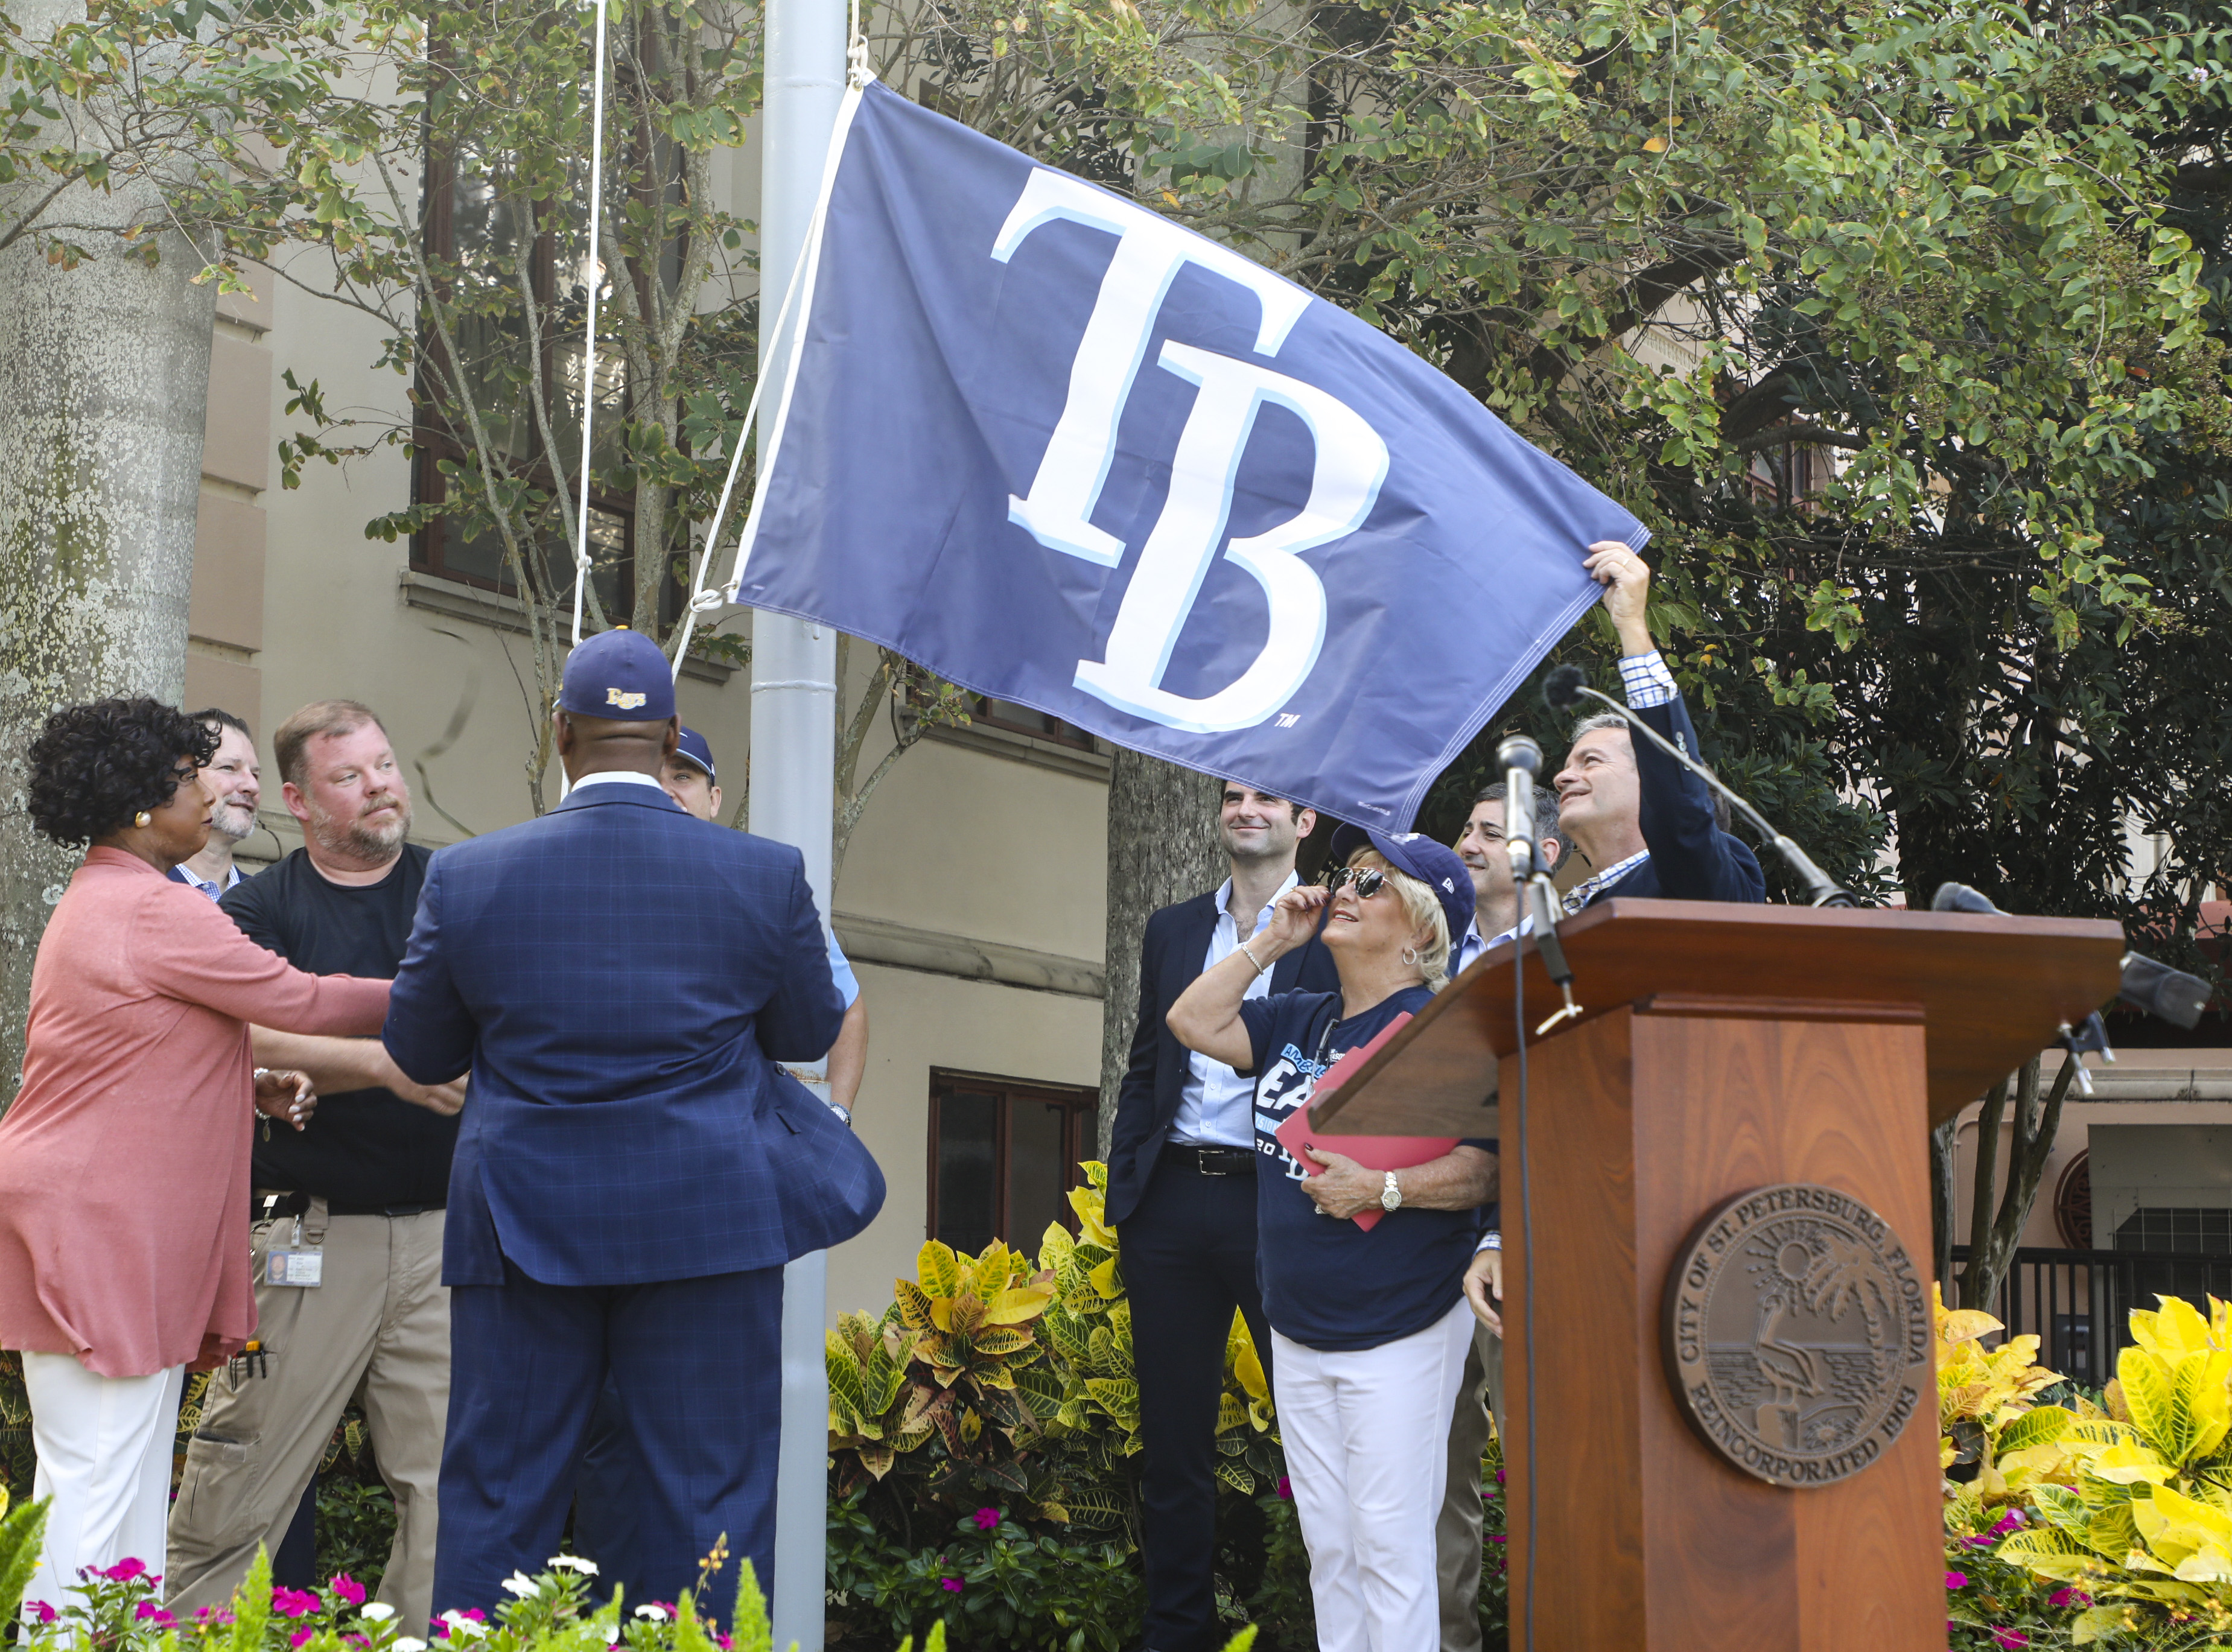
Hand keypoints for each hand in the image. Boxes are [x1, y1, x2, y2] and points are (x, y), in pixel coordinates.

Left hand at [253, 1068, 315, 1131]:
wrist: (258, 1093)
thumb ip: (281, 1078)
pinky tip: (300, 1127)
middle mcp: (302, 1093)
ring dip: (304, 1115)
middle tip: (292, 1109)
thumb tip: (289, 1079)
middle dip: (304, 1105)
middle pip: (311, 1100)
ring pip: (309, 1110)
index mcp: (300, 1080)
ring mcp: (298, 1105)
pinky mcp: (292, 1115)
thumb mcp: (271, 1077)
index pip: (308, 1085)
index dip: (305, 1092)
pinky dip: (301, 1124)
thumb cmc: (266, 1081)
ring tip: (294, 1118)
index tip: (297, 1099)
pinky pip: (300, 1121)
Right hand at [373, 1048, 466, 1115]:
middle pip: (464, 1085)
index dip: (475, 1072)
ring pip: (456, 1099)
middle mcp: (435, 1074)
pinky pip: (443, 1108)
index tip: (478, 1072)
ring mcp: (428, 1088)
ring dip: (464, 1099)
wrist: (385, 1064)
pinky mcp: (421, 1098)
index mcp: (439, 1061)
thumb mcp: (430, 1051)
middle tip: (475, 1086)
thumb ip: (447, 1056)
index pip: (466, 1069)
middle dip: (472, 1086)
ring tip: (466, 1096)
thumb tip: (470, 1060)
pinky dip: (453, 1108)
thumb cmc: (413, 1055)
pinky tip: (456, 1105)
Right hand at [1261, 883, 1327, 953]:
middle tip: (1322, 898)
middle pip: (1309, 889)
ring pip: (1301, 890)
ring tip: (1314, 902)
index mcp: (1307, 905)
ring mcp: (1290, 901)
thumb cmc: (1296, 935)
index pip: (1315, 893)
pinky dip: (1300, 899)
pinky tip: (1304, 906)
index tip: (1328, 896)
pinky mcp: (1282, 902)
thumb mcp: (1313, 922)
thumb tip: (1325, 900)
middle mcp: (1299, 901)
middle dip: (1317, 893)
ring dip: (1310, 894)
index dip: (1322, 893)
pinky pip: (1292, 895)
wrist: (1284, 942)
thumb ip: (1318, 910)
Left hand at [1300, 1147, 1382, 1219]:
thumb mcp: (1336, 1160)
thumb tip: (1306, 1150)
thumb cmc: (1354, 1173)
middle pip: (1312, 1194)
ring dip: (1325, 1197)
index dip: (1311, 1180)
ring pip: (1320, 1203)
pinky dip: (1334, 1204)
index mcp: (1319, 1186)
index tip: (1319, 1177)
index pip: (1304, 1185)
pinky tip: (1342, 1197)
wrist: (1372, 1188)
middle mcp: (1322, 1200)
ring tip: (1337, 1189)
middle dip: (1318, 1187)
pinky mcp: (1339, 1215)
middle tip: (1330, 1181)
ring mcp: (1330, 1209)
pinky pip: (1330, 1210)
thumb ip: (1319, 1155)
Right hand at [1464, 1246, 1502, 1334]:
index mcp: (1471, 1280)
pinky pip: (1484, 1310)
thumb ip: (1499, 1280)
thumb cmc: (1493, 1256)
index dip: (1487, 1312)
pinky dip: (1491, 1319)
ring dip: (1490, 1323)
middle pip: (1477, 1310)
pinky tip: (1499, 1327)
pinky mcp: (1480, 1296)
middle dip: (1489, 1322)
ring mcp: (1474, 1293)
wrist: (1489, 1252)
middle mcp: (1470, 1289)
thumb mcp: (1498, 1264)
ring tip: (1502, 1334)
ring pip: (1480, 1312)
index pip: (1477, 1301)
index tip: (1497, 1321)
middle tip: (1501, 1333)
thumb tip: (1500, 1297)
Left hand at [1581, 540, 1653, 654]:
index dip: (1605, 545)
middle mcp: (1641, 567)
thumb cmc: (1620, 605)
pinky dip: (1602, 571)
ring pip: (1613, 557)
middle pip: (1617, 549)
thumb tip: (1595, 557)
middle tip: (1586, 564)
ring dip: (1599, 565)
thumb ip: (1611, 569)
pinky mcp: (1631, 580)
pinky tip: (1600, 581)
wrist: (1628, 622)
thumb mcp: (1615, 582)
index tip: (1591, 548)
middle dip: (1598, 554)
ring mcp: (1638, 573)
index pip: (1622, 547)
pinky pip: (1612, 566)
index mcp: (1639, 566)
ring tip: (1594, 576)